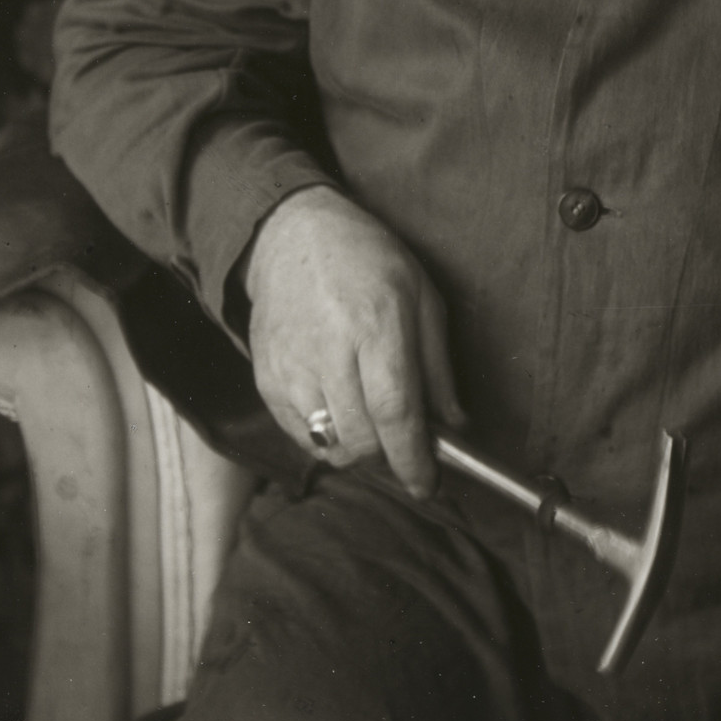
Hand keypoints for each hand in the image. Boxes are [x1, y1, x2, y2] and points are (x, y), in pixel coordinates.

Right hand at [242, 185, 466, 495]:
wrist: (292, 236)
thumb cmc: (367, 260)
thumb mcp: (421, 296)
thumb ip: (438, 366)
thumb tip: (454, 425)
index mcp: (375, 324)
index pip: (394, 412)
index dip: (413, 458)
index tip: (428, 483)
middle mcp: (329, 349)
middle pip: (361, 440)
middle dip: (388, 456)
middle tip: (402, 442)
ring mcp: (291, 366)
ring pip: (329, 445)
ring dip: (357, 450)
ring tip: (370, 422)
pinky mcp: (266, 378)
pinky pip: (299, 435)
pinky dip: (325, 438)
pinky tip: (339, 409)